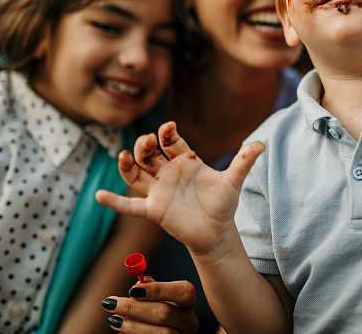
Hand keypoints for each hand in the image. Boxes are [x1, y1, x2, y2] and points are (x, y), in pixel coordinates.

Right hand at [96, 121, 264, 255]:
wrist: (216, 233)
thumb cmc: (223, 204)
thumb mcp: (233, 181)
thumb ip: (244, 161)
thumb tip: (263, 143)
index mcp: (185, 161)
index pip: (171, 142)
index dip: (168, 134)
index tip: (169, 128)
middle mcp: (168, 172)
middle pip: (149, 154)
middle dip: (144, 146)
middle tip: (146, 141)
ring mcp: (158, 190)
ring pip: (136, 174)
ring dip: (127, 165)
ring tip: (123, 157)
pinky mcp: (153, 210)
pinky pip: (130, 205)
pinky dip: (114, 201)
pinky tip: (98, 196)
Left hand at [102, 276, 198, 332]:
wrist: (158, 331)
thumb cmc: (157, 310)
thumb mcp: (158, 298)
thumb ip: (150, 288)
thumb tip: (137, 284)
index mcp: (188, 303)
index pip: (183, 292)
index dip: (158, 290)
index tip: (132, 290)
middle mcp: (188, 322)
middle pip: (165, 313)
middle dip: (135, 308)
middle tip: (112, 303)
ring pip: (158, 333)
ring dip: (131, 326)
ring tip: (113, 319)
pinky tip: (121, 331)